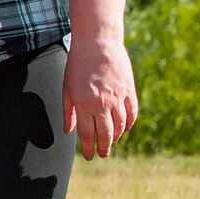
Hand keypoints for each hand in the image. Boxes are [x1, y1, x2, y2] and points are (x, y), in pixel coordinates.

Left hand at [64, 35, 137, 158]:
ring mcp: (117, 97)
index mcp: (83, 103)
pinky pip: (132, 113)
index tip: (89, 156)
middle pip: (105, 134)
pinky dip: (129, 124)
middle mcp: (101, 103)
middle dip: (103, 147)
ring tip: (112, 141)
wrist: (97, 41)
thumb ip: (67, 111)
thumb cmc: (78, 64)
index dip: (88, 148)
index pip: (86, 134)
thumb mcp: (67, 87)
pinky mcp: (129, 90)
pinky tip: (125, 128)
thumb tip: (68, 131)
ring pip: (120, 126)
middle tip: (102, 154)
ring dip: (116, 137)